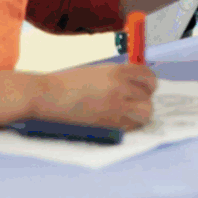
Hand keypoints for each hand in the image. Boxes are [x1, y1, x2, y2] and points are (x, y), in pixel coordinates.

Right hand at [33, 63, 158, 129]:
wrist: (48, 96)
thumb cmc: (68, 83)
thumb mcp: (97, 72)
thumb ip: (118, 76)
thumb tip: (135, 85)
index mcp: (116, 70)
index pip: (148, 75)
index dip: (149, 83)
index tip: (145, 87)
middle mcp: (119, 87)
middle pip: (149, 95)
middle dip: (145, 99)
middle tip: (136, 102)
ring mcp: (115, 106)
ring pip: (145, 113)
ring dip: (141, 114)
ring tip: (130, 114)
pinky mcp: (108, 123)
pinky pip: (131, 126)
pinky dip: (130, 125)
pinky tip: (119, 121)